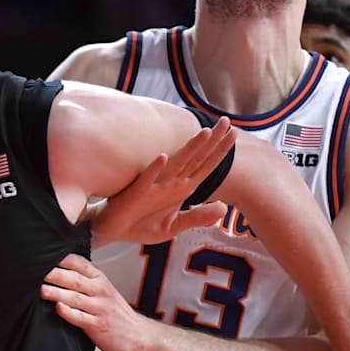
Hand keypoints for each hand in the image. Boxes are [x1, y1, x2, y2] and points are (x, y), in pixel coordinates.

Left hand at [40, 254, 152, 350]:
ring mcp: (99, 308)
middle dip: (55, 274)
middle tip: (36, 271)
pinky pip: (81, 318)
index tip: (43, 257)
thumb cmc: (117, 313)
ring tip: (42, 290)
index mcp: (99, 279)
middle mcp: (100, 290)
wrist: (139, 335)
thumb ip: (84, 280)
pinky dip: (69, 313)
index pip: (79, 263)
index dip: (61, 259)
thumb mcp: (104, 290)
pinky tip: (58, 309)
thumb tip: (55, 272)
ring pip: (76, 297)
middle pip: (74, 279)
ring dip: (58, 293)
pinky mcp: (98, 326)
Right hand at [90, 116, 235, 243]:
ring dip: (190, 149)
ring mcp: (156, 186)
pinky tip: (163, 157)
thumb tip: (225, 208)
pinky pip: (147, 179)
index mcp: (182, 188)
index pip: (206, 167)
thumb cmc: (143, 224)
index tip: (234, 134)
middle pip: (197, 159)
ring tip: (205, 133)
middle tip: (227, 120)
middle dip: (213, 141)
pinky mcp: (138, 193)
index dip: (220, 152)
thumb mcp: (174, 225)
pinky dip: (155, 168)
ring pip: (177, 164)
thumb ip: (198, 216)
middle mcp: (172, 182)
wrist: (115, 229)